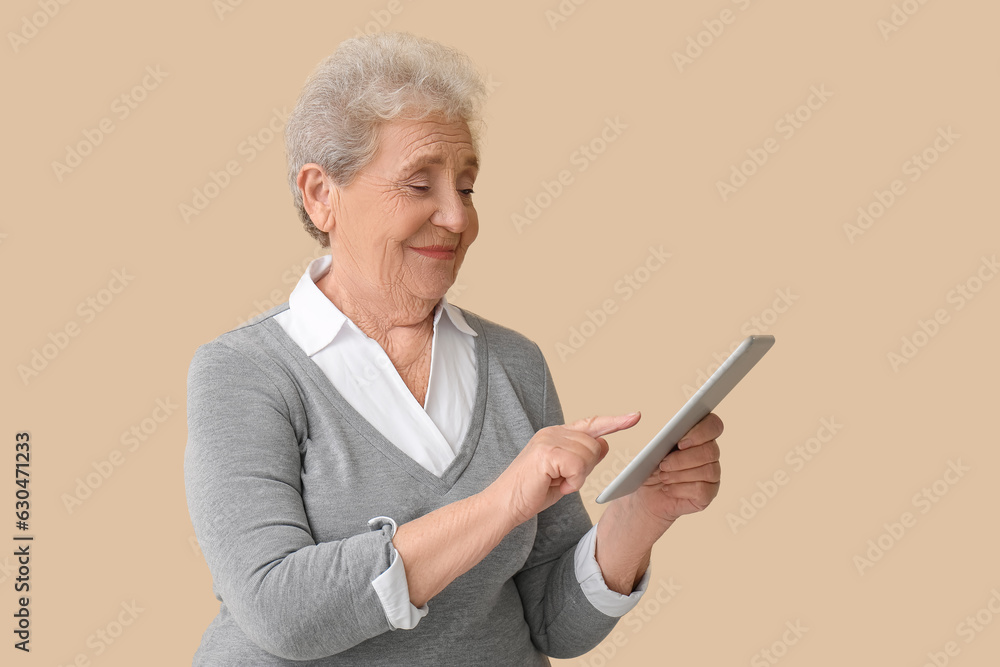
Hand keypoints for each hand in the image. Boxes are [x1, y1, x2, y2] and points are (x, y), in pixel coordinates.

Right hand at [492, 412, 641, 524]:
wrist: (504, 504)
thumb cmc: (532, 492)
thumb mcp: (564, 473)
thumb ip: (583, 458)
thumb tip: (604, 443)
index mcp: (556, 434)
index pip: (592, 424)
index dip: (614, 421)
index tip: (635, 416)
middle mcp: (553, 432)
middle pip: (594, 445)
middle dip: (585, 469)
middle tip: (562, 480)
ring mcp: (549, 440)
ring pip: (588, 456)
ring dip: (576, 477)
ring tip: (555, 482)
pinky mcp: (547, 453)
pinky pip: (578, 467)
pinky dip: (571, 482)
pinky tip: (554, 486)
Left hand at [632, 412, 722, 524]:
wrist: (643, 495)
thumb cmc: (646, 467)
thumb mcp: (643, 447)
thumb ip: (641, 428)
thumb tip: (637, 415)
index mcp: (696, 434)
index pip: (713, 425)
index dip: (701, 432)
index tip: (680, 443)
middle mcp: (708, 453)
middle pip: (710, 451)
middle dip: (683, 459)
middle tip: (663, 465)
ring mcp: (711, 475)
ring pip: (708, 471)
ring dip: (680, 475)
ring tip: (663, 477)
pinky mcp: (707, 494)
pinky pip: (702, 490)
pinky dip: (680, 489)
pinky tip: (668, 488)